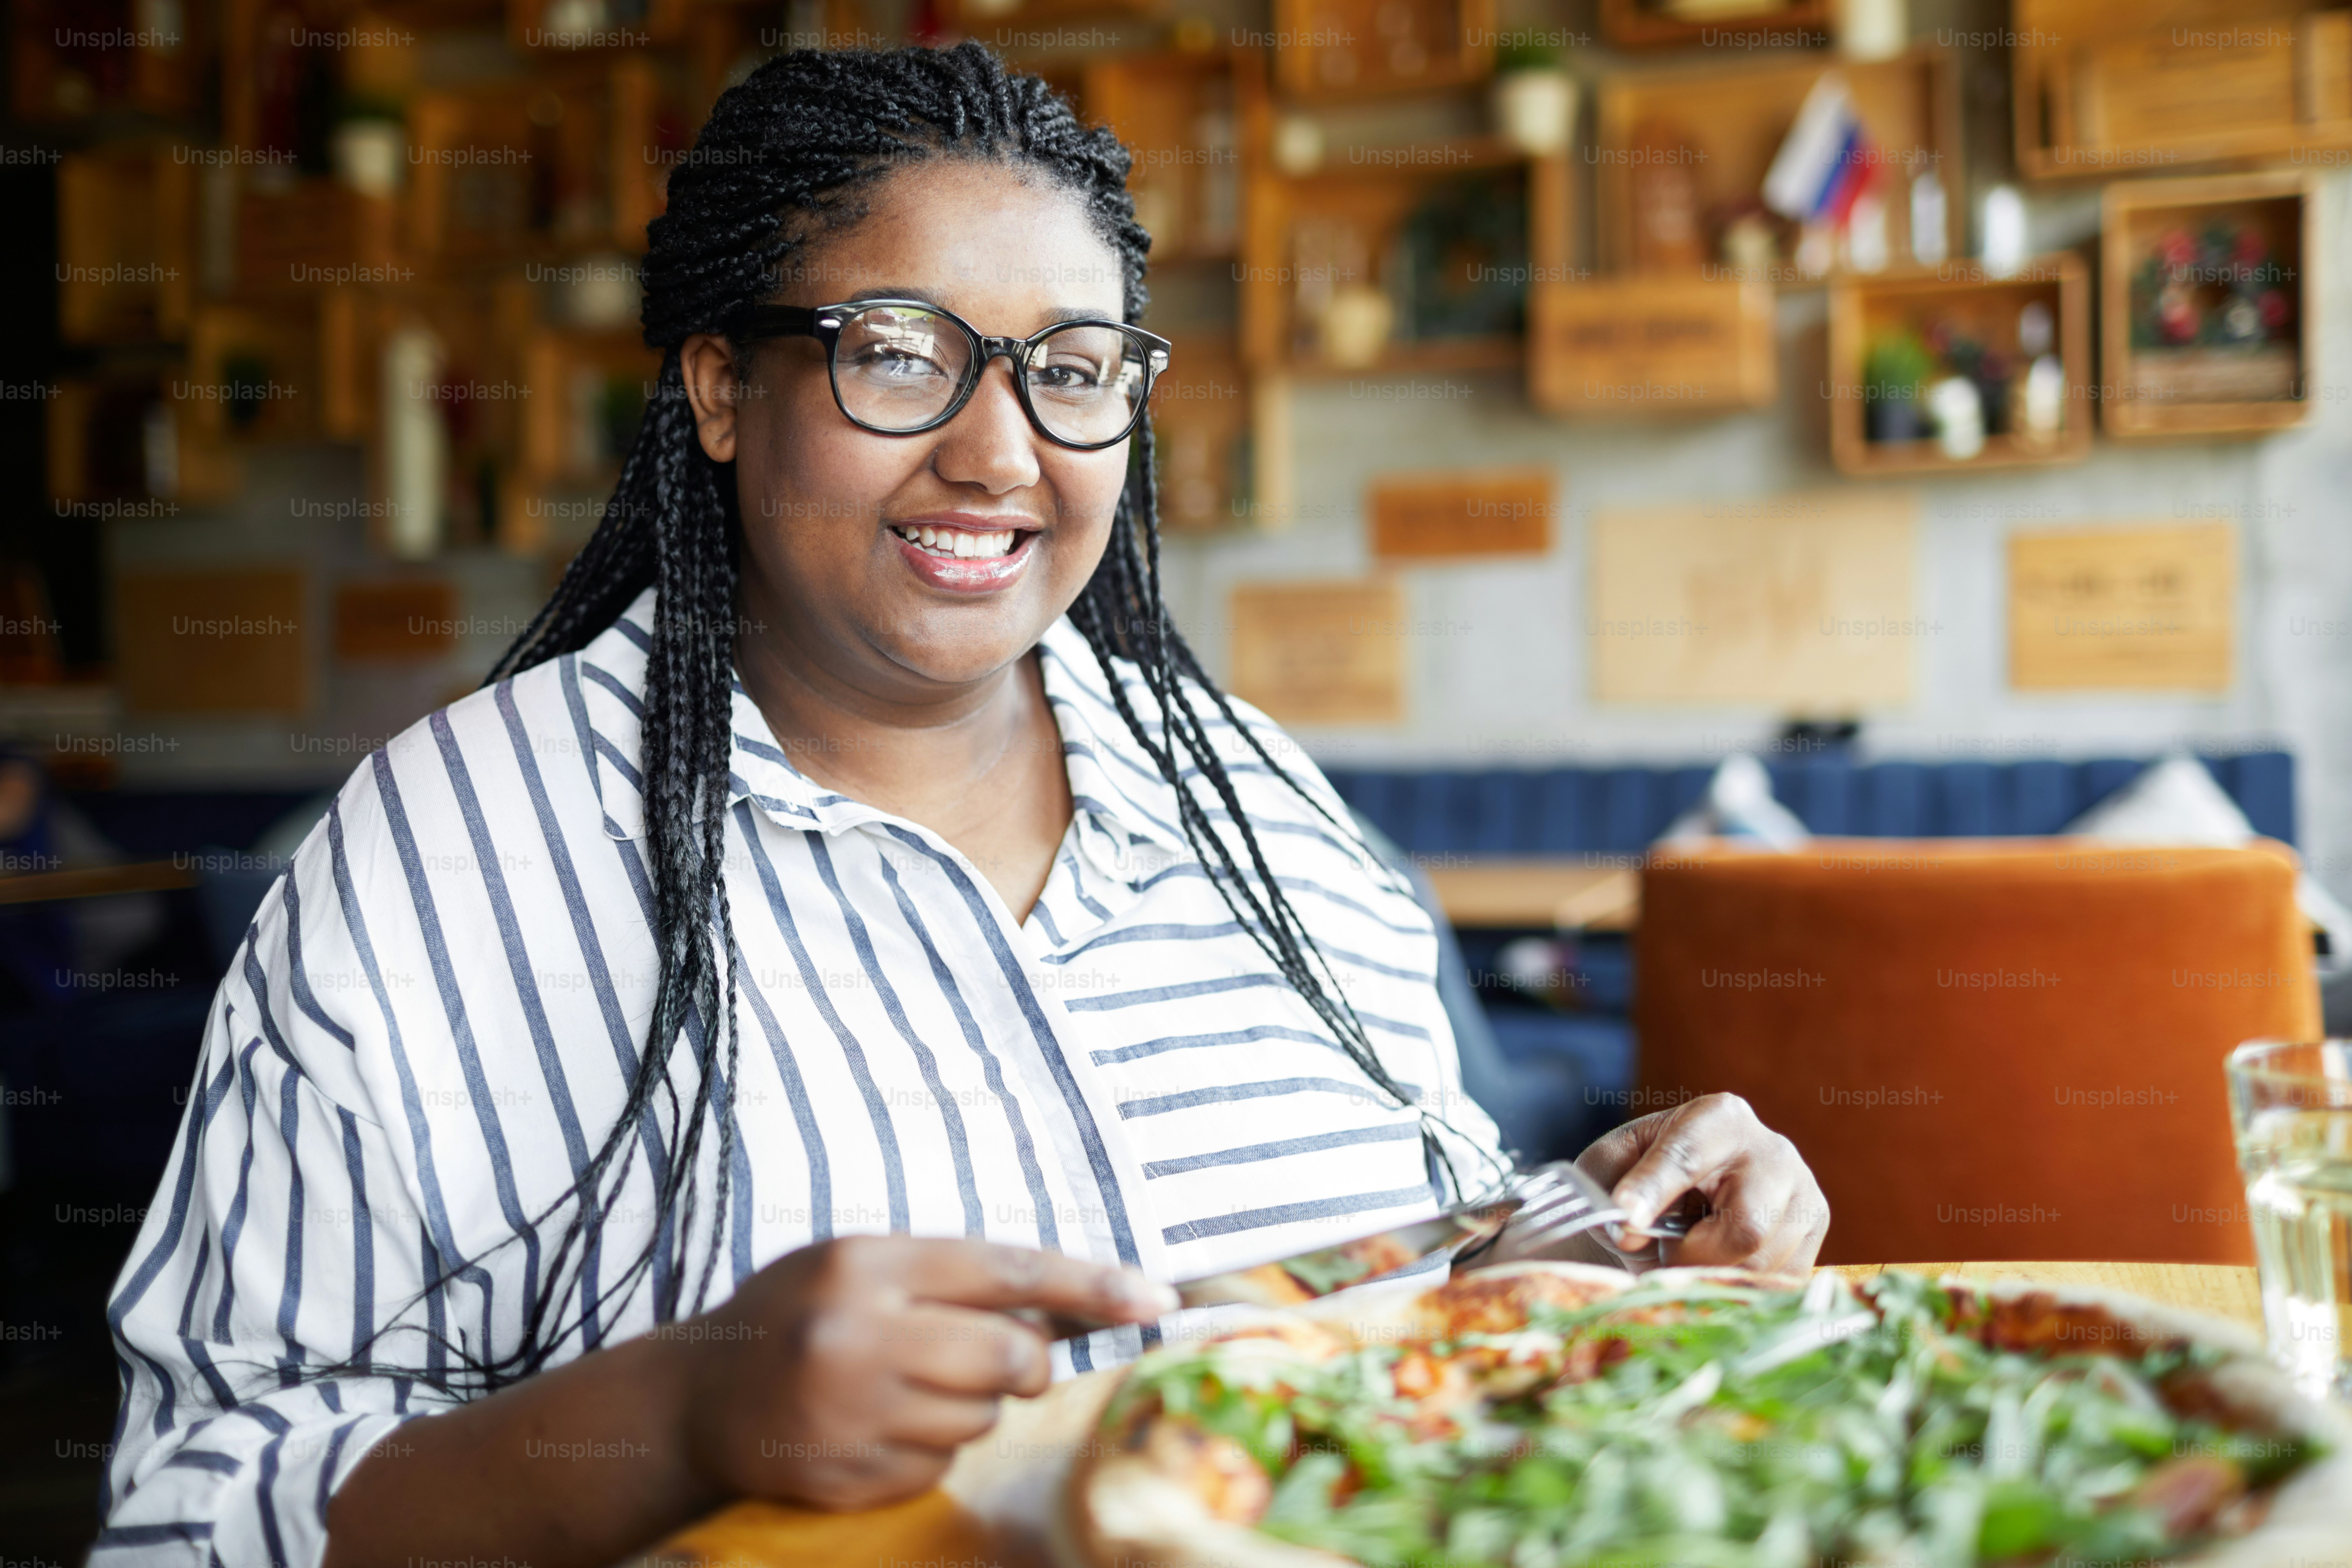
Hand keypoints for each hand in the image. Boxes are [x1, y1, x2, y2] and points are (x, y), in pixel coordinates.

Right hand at [675, 1236, 1173, 1510]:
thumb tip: (1060, 1311)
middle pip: (1009, 1355)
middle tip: (1004, 1362)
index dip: (1090, 1284)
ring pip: (980, 1417)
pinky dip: (926, 1451)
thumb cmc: (795, 1316)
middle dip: (1026, 1363)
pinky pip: (938, 1467)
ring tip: (906, 1390)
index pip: (1007, 1271)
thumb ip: (949, 1279)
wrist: (694, 1398)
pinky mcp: (846, 1475)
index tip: (1157, 1296)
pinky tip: (877, 1430)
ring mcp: (851, 1412)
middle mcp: (858, 1335)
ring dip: (968, 1408)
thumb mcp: (860, 1266)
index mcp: (866, 1266)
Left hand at [1576, 1093, 1828, 1273]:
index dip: (1655, 1190)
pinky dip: (1736, 1289)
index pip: (1688, 1157)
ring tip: (1690, 1252)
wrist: (1684, 1199)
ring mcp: (1804, 1198)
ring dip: (1711, 1274)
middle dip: (1694, 1255)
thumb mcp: (1608, 1167)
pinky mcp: (1812, 1243)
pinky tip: (1717, 1266)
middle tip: (1664, 1252)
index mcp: (1720, 1119)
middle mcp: (1774, 1153)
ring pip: (1763, 1265)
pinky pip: (1778, 1287)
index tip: (1626, 1220)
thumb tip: (1631, 1232)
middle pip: (1747, 1226)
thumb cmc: (1640, 1178)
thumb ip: (1608, 1189)